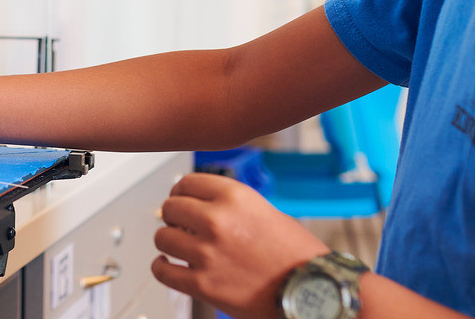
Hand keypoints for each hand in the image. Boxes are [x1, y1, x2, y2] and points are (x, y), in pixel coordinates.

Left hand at [152, 172, 328, 318]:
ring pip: (162, 237)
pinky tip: (169, 265)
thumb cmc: (296, 255)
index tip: (180, 198)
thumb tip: (201, 205)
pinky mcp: (203, 284)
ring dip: (168, 241)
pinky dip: (162, 267)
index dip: (181, 191)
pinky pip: (163, 270)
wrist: (312, 291)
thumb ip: (231, 206)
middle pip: (170, 207)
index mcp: (234, 196)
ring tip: (177, 246)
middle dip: (174, 216)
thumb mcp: (265, 211)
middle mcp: (217, 220)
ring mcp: (207, 253)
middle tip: (180, 224)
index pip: (187, 182)